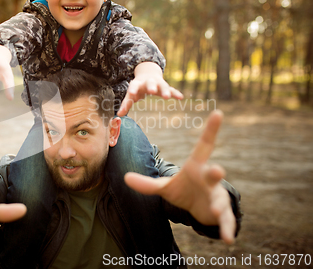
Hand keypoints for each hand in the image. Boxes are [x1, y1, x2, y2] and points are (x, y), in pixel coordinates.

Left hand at [117, 62, 182, 115]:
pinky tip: (180, 97)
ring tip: (167, 96)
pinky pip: (171, 89)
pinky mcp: (165, 86)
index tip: (132, 94)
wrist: (148, 74)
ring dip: (165, 90)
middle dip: (151, 86)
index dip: (133, 90)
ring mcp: (158, 83)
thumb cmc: (138, 87)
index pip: (134, 86)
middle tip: (152, 91)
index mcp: (137, 83)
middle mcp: (148, 82)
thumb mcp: (131, 93)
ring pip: (162, 85)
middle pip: (150, 83)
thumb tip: (119, 115)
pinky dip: (175, 93)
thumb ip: (126, 103)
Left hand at [124, 110, 235, 243]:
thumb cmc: (184, 190)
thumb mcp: (165, 187)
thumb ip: (146, 184)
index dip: (211, 130)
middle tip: (218, 170)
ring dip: (218, 205)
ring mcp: (217, 196)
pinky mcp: (221, 213)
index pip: (204, 146)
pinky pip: (224, 221)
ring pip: (219, 200)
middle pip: (213, 174)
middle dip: (216, 173)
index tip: (218, 112)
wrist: (200, 209)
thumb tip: (125, 177)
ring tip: (215, 211)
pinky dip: (226, 230)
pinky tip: (228, 240)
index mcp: (196, 167)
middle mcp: (209, 179)